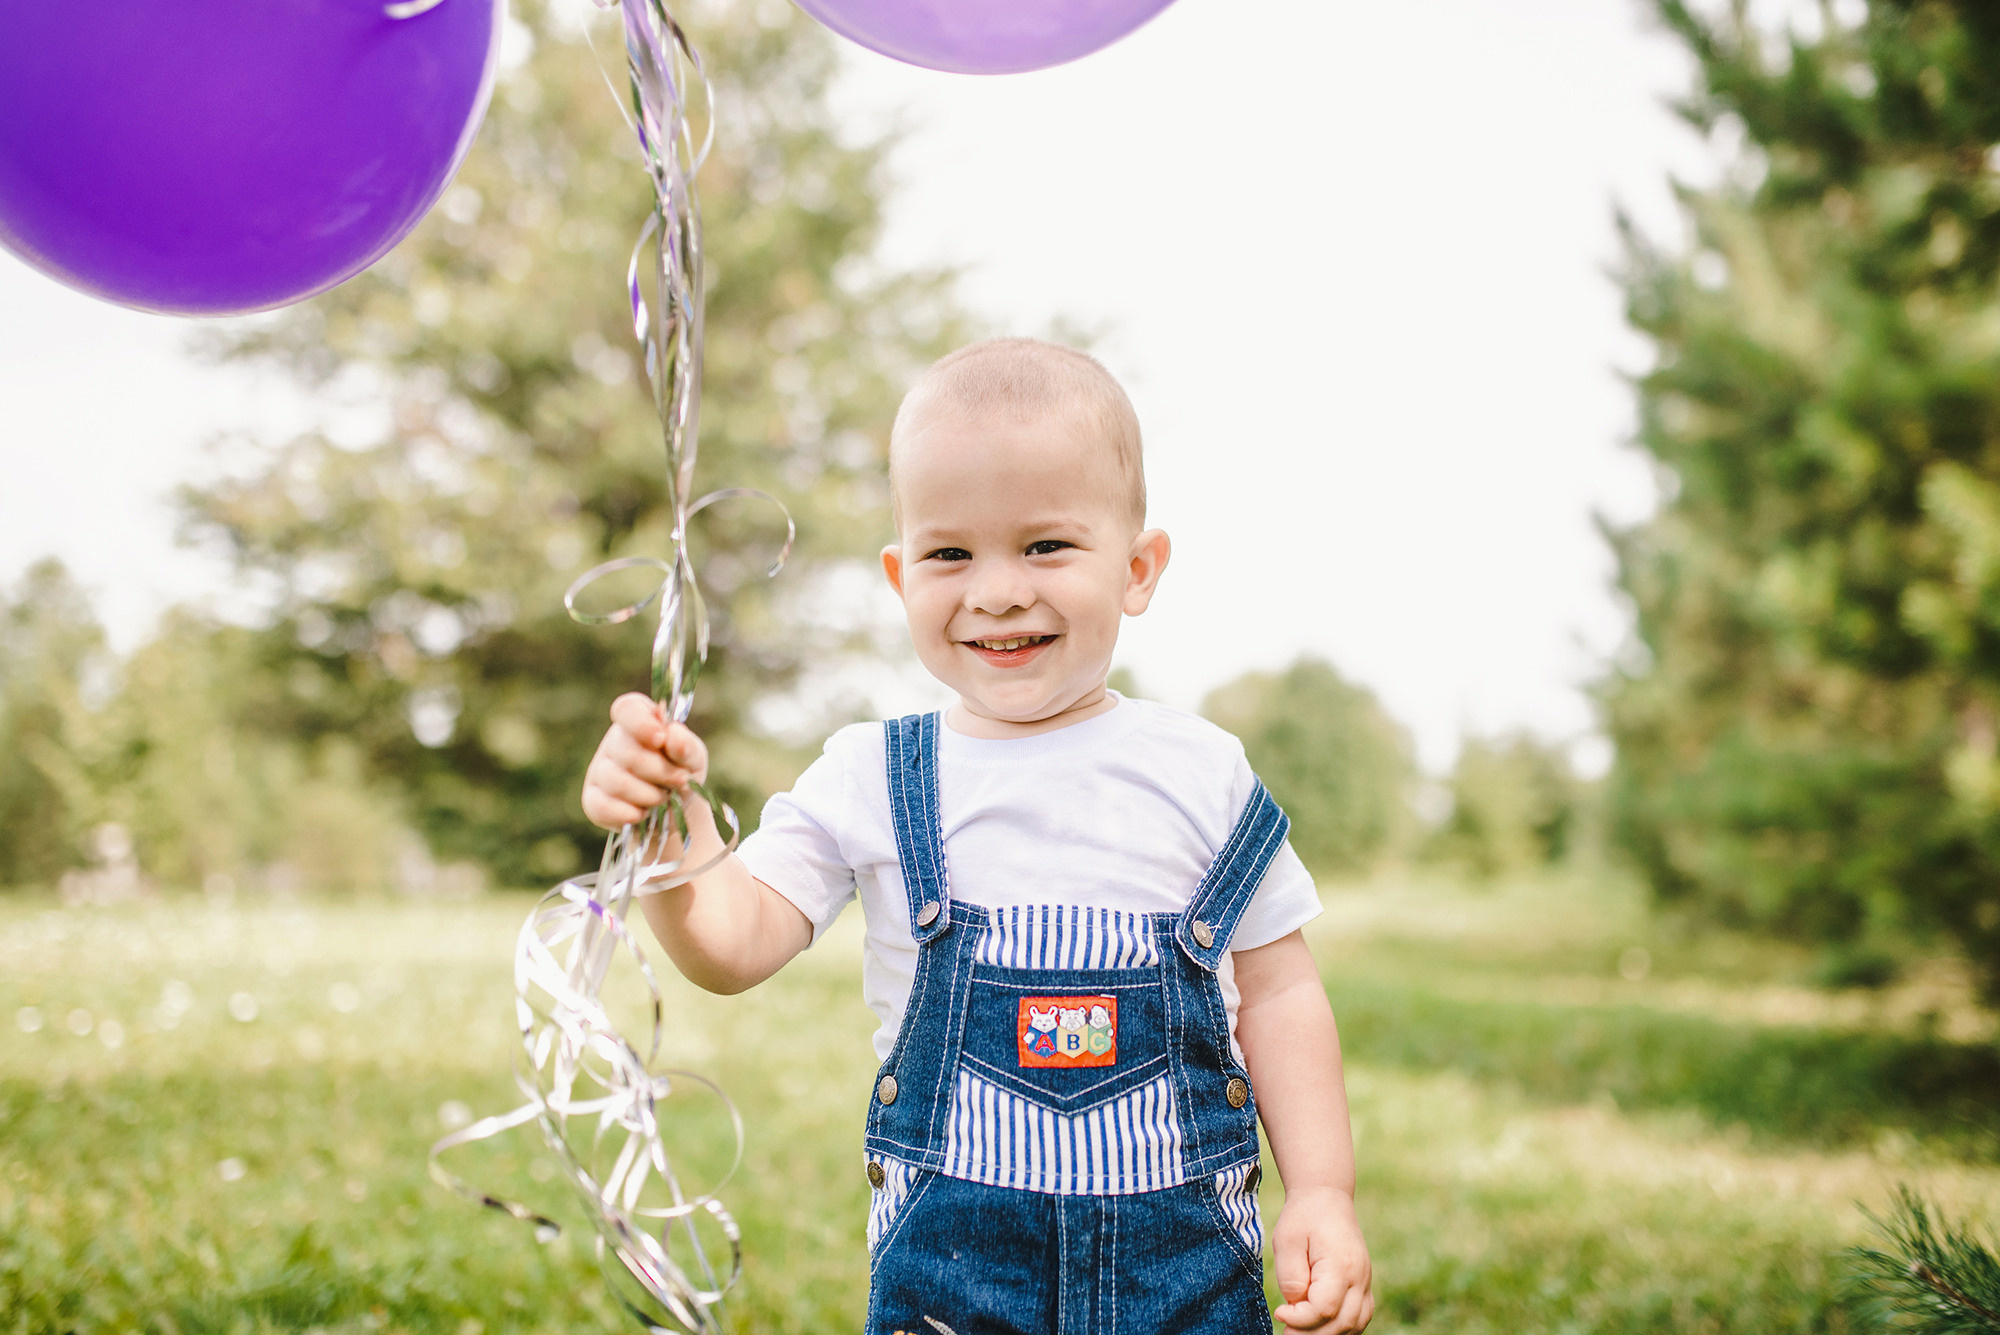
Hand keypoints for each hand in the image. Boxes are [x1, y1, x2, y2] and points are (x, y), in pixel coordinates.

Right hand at [581, 692, 708, 829]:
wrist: (675, 812)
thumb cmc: (681, 773)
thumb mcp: (693, 758)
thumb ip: (687, 746)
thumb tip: (673, 735)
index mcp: (638, 720)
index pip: (627, 709)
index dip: (642, 724)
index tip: (662, 739)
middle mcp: (614, 741)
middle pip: (628, 753)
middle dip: (661, 772)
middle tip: (680, 781)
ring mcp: (599, 770)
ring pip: (618, 783)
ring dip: (650, 796)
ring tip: (664, 797)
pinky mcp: (592, 799)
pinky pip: (603, 808)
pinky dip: (631, 814)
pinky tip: (644, 813)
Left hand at [1271, 1185, 1372, 1332]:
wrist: (1326, 1196)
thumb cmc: (1304, 1216)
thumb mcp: (1286, 1239)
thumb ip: (1290, 1275)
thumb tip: (1295, 1305)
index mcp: (1341, 1264)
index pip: (1324, 1308)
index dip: (1300, 1319)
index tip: (1280, 1312)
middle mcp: (1359, 1277)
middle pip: (1342, 1322)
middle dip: (1312, 1334)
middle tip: (1286, 1333)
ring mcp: (1365, 1281)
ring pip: (1355, 1324)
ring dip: (1328, 1334)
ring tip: (1300, 1332)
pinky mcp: (1363, 1284)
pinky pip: (1359, 1316)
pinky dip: (1342, 1328)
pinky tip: (1320, 1326)